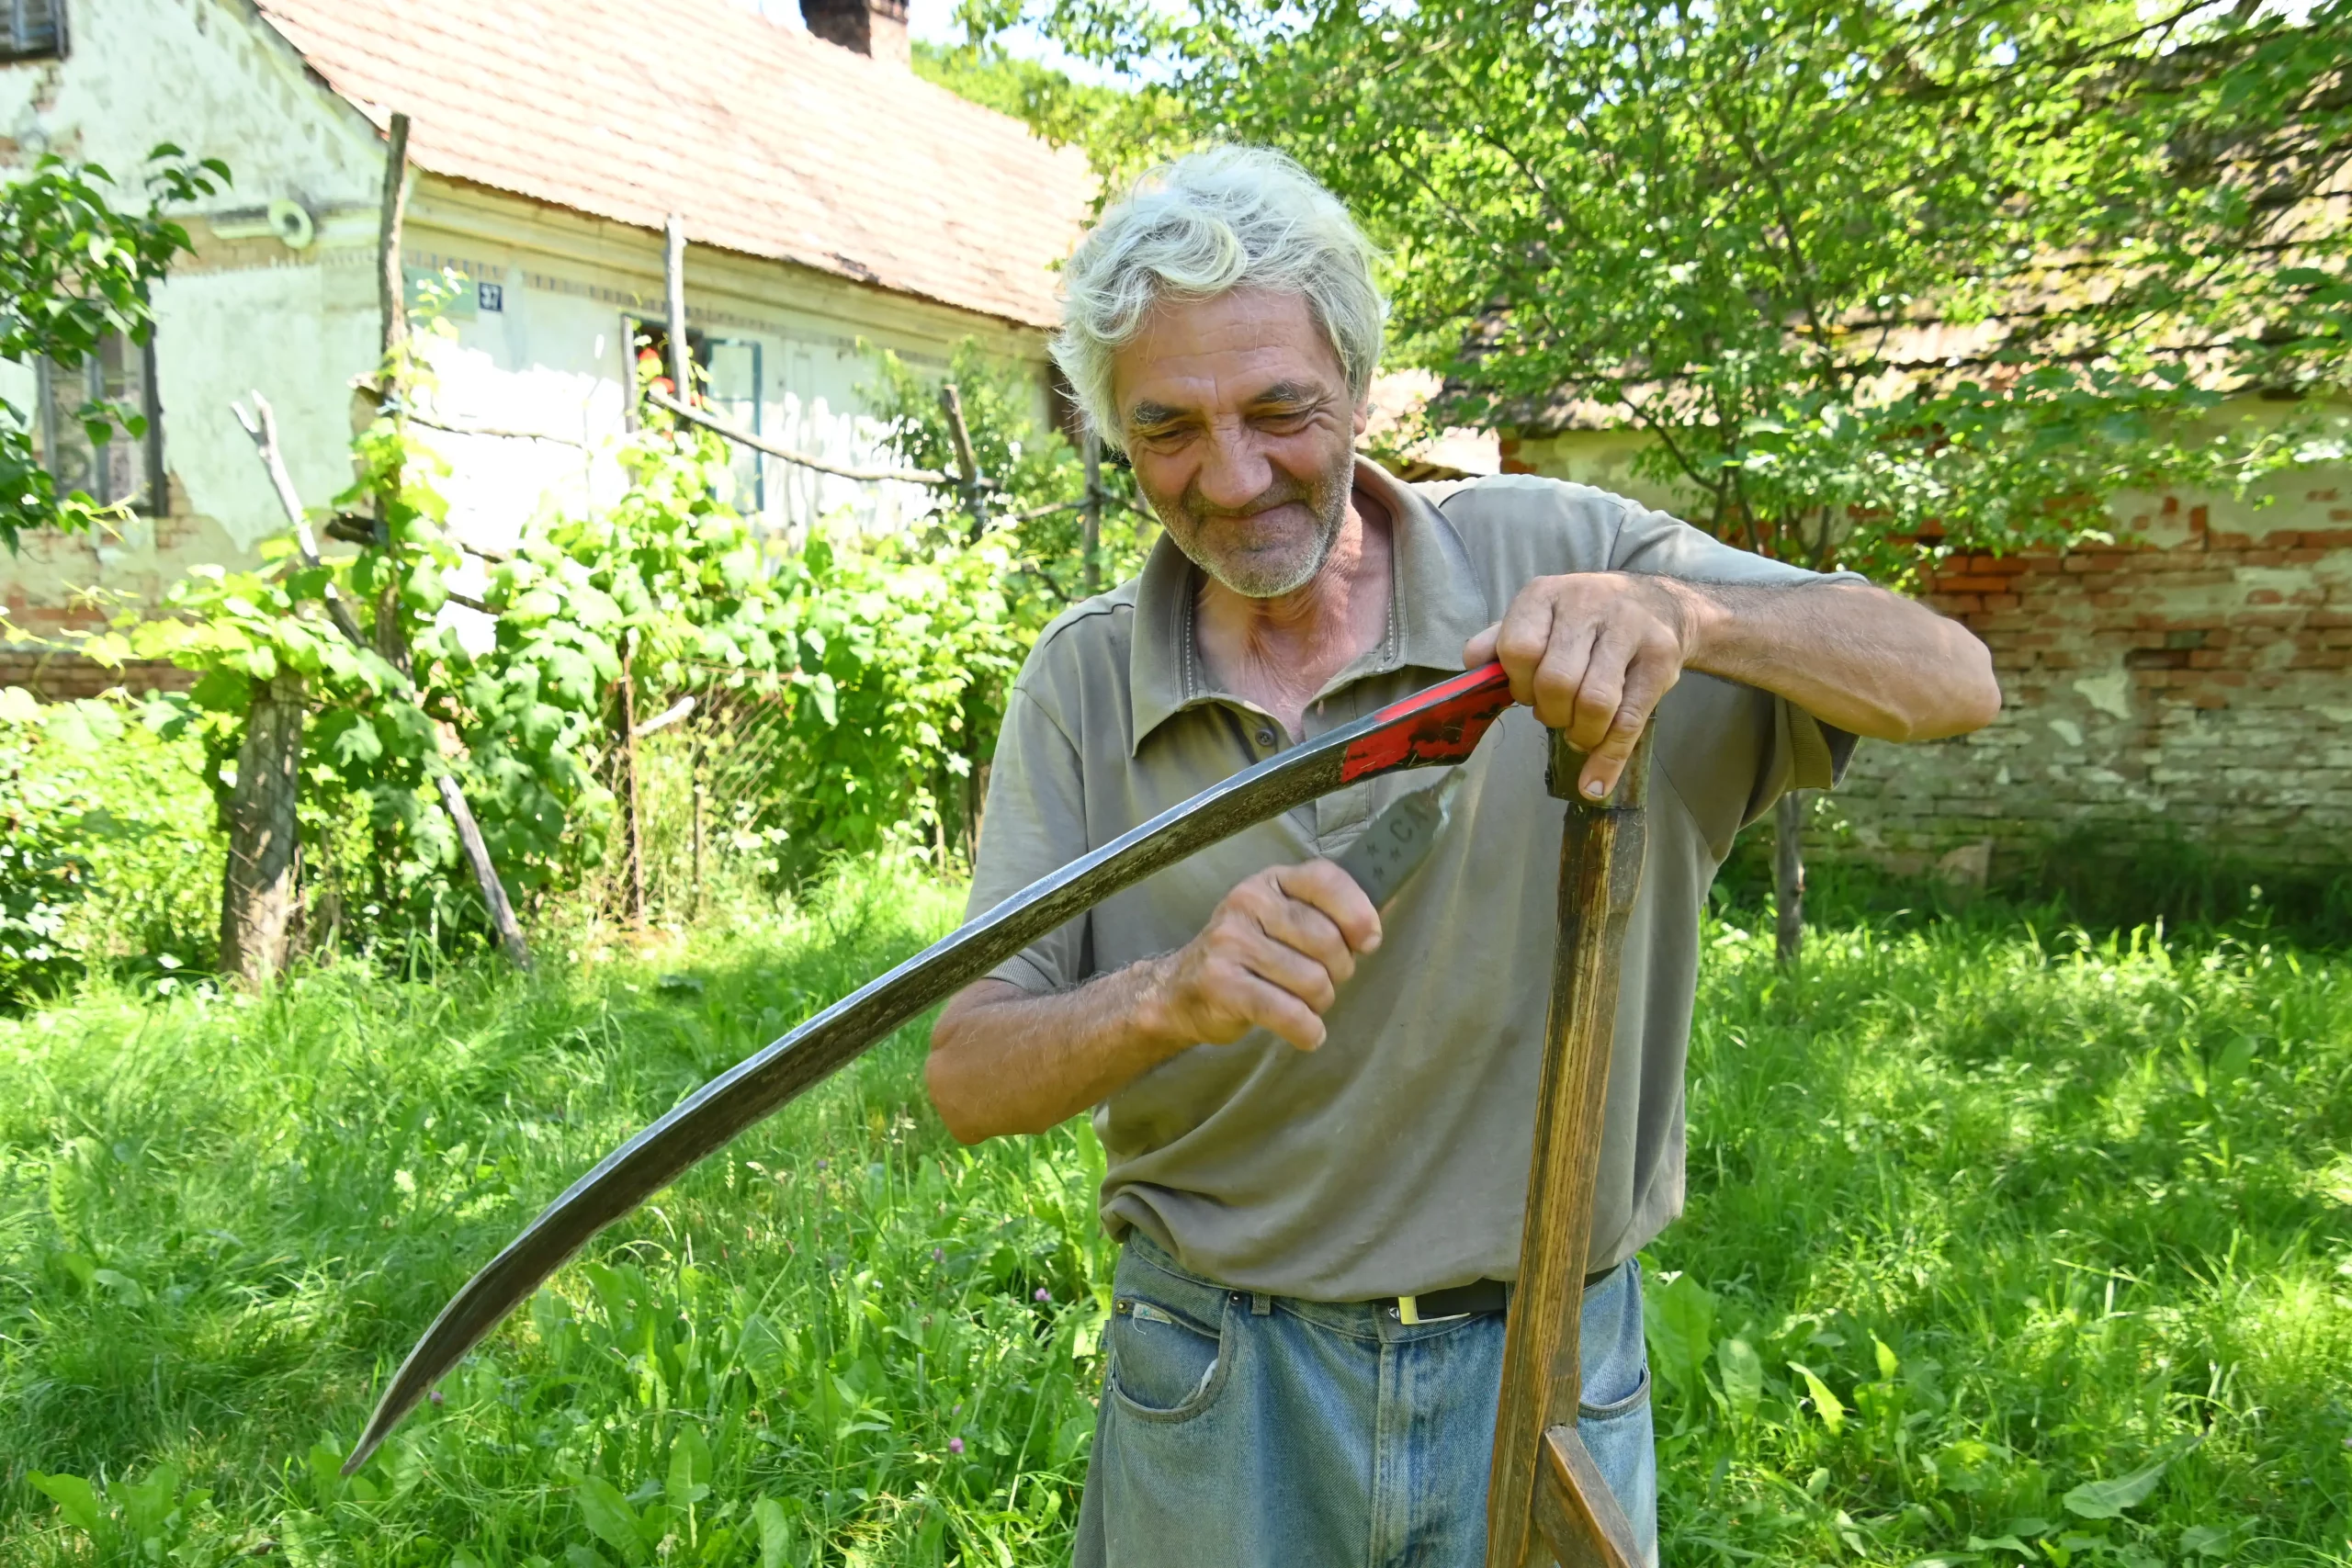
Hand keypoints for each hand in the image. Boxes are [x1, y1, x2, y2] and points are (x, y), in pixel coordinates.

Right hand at [1143, 861, 1380, 1051]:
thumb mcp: (1285, 920)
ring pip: (1312, 980)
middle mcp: (1247, 903)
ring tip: (1304, 1003)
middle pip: (1326, 939)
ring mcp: (1230, 943)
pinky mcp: (1221, 985)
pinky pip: (1286, 1012)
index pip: (1325, 879)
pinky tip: (1306, 1032)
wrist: (1180, 991)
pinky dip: (1306, 1030)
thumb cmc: (1250, 956)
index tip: (1369, 941)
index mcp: (1271, 882)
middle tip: (1323, 981)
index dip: (1357, 912)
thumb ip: (1332, 912)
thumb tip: (1389, 903)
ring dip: (1320, 1003)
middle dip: (1339, 971)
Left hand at [1463, 572, 1697, 799]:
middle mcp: (1588, 603)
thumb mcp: (1541, 618)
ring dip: (1580, 734)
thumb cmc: (1586, 620)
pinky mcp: (1661, 658)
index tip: (1527, 694)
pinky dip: (1609, 759)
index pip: (1519, 648)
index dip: (1518, 684)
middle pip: (1556, 680)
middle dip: (1551, 713)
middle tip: (1557, 715)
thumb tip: (1471, 664)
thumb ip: (1502, 641)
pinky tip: (1595, 780)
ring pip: (1595, 702)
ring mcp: (1629, 629)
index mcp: (1546, 594)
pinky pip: (1630, 720)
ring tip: (1579, 732)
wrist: (1660, 605)